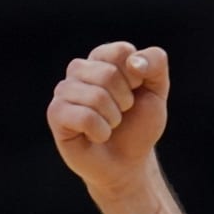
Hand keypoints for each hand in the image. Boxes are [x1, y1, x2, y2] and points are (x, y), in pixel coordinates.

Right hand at [47, 42, 170, 194]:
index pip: (121, 51)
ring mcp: (64, 91)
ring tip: (110, 125)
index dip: (137, 77)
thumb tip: (134, 61)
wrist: (128, 163)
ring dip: (114, 119)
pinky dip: (101, 131)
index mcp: (102, 59)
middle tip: (122, 113)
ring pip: (96, 96)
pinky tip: (98, 136)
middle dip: (126, 101)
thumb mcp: (157, 92)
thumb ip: (154, 64)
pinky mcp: (56, 114)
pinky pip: (84, 117)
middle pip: (109, 74)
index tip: (136, 92)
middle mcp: (79, 70)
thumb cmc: (139, 126)